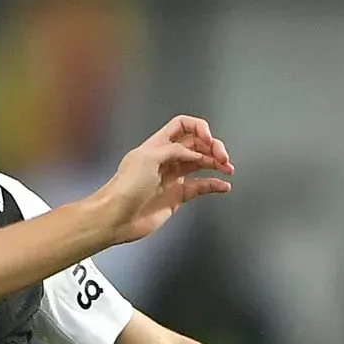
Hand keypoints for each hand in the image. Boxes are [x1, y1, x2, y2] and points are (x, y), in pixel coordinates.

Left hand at [94, 116, 233, 244]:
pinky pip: (199, 187)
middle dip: (212, 147)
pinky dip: (213, 185)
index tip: (209, 138)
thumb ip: (174, 151)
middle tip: (223, 157)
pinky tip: (222, 186)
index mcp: (157, 145)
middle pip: (196, 144)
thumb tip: (195, 153)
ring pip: (200, 164)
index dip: (198, 128)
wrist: (115, 217)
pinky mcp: (176, 196)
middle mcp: (166, 159)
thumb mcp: (148, 159)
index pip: (182, 126)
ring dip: (216, 164)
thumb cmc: (125, 187)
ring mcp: (172, 177)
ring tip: (228, 169)